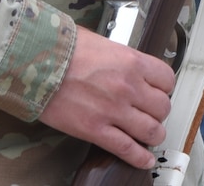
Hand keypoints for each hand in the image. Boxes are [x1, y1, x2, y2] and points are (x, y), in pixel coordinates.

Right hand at [37, 27, 175, 168]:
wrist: (36, 62)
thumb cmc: (64, 48)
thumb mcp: (103, 44)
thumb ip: (121, 58)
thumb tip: (126, 66)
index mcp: (133, 62)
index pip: (167, 79)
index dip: (164, 88)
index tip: (158, 91)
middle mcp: (129, 87)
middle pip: (162, 107)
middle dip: (158, 112)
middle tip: (150, 113)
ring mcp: (114, 110)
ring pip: (151, 130)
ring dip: (153, 135)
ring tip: (149, 136)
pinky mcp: (95, 130)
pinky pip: (126, 148)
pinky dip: (139, 157)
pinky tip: (144, 160)